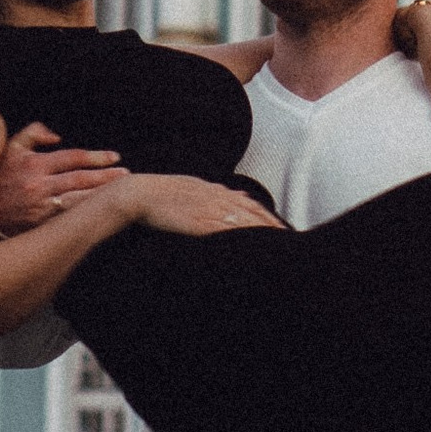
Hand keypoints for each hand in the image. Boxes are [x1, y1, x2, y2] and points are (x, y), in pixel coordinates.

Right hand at [0, 120, 126, 235]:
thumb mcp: (9, 148)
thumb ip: (33, 134)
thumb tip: (56, 136)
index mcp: (34, 164)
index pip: (73, 158)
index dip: (96, 157)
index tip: (114, 157)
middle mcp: (38, 185)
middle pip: (81, 179)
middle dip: (106, 177)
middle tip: (126, 175)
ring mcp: (39, 206)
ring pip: (78, 200)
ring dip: (100, 196)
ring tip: (120, 194)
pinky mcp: (39, 224)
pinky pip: (67, 218)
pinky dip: (85, 214)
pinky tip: (100, 212)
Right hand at [128, 174, 286, 239]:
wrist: (142, 194)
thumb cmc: (163, 192)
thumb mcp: (194, 186)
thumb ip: (217, 191)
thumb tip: (236, 194)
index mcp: (216, 190)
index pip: (250, 204)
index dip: (267, 216)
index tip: (280, 227)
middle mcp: (218, 199)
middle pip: (253, 213)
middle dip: (272, 226)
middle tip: (288, 238)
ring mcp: (211, 211)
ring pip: (245, 222)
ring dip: (263, 233)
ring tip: (278, 245)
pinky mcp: (201, 224)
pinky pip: (228, 232)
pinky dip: (244, 237)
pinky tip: (254, 245)